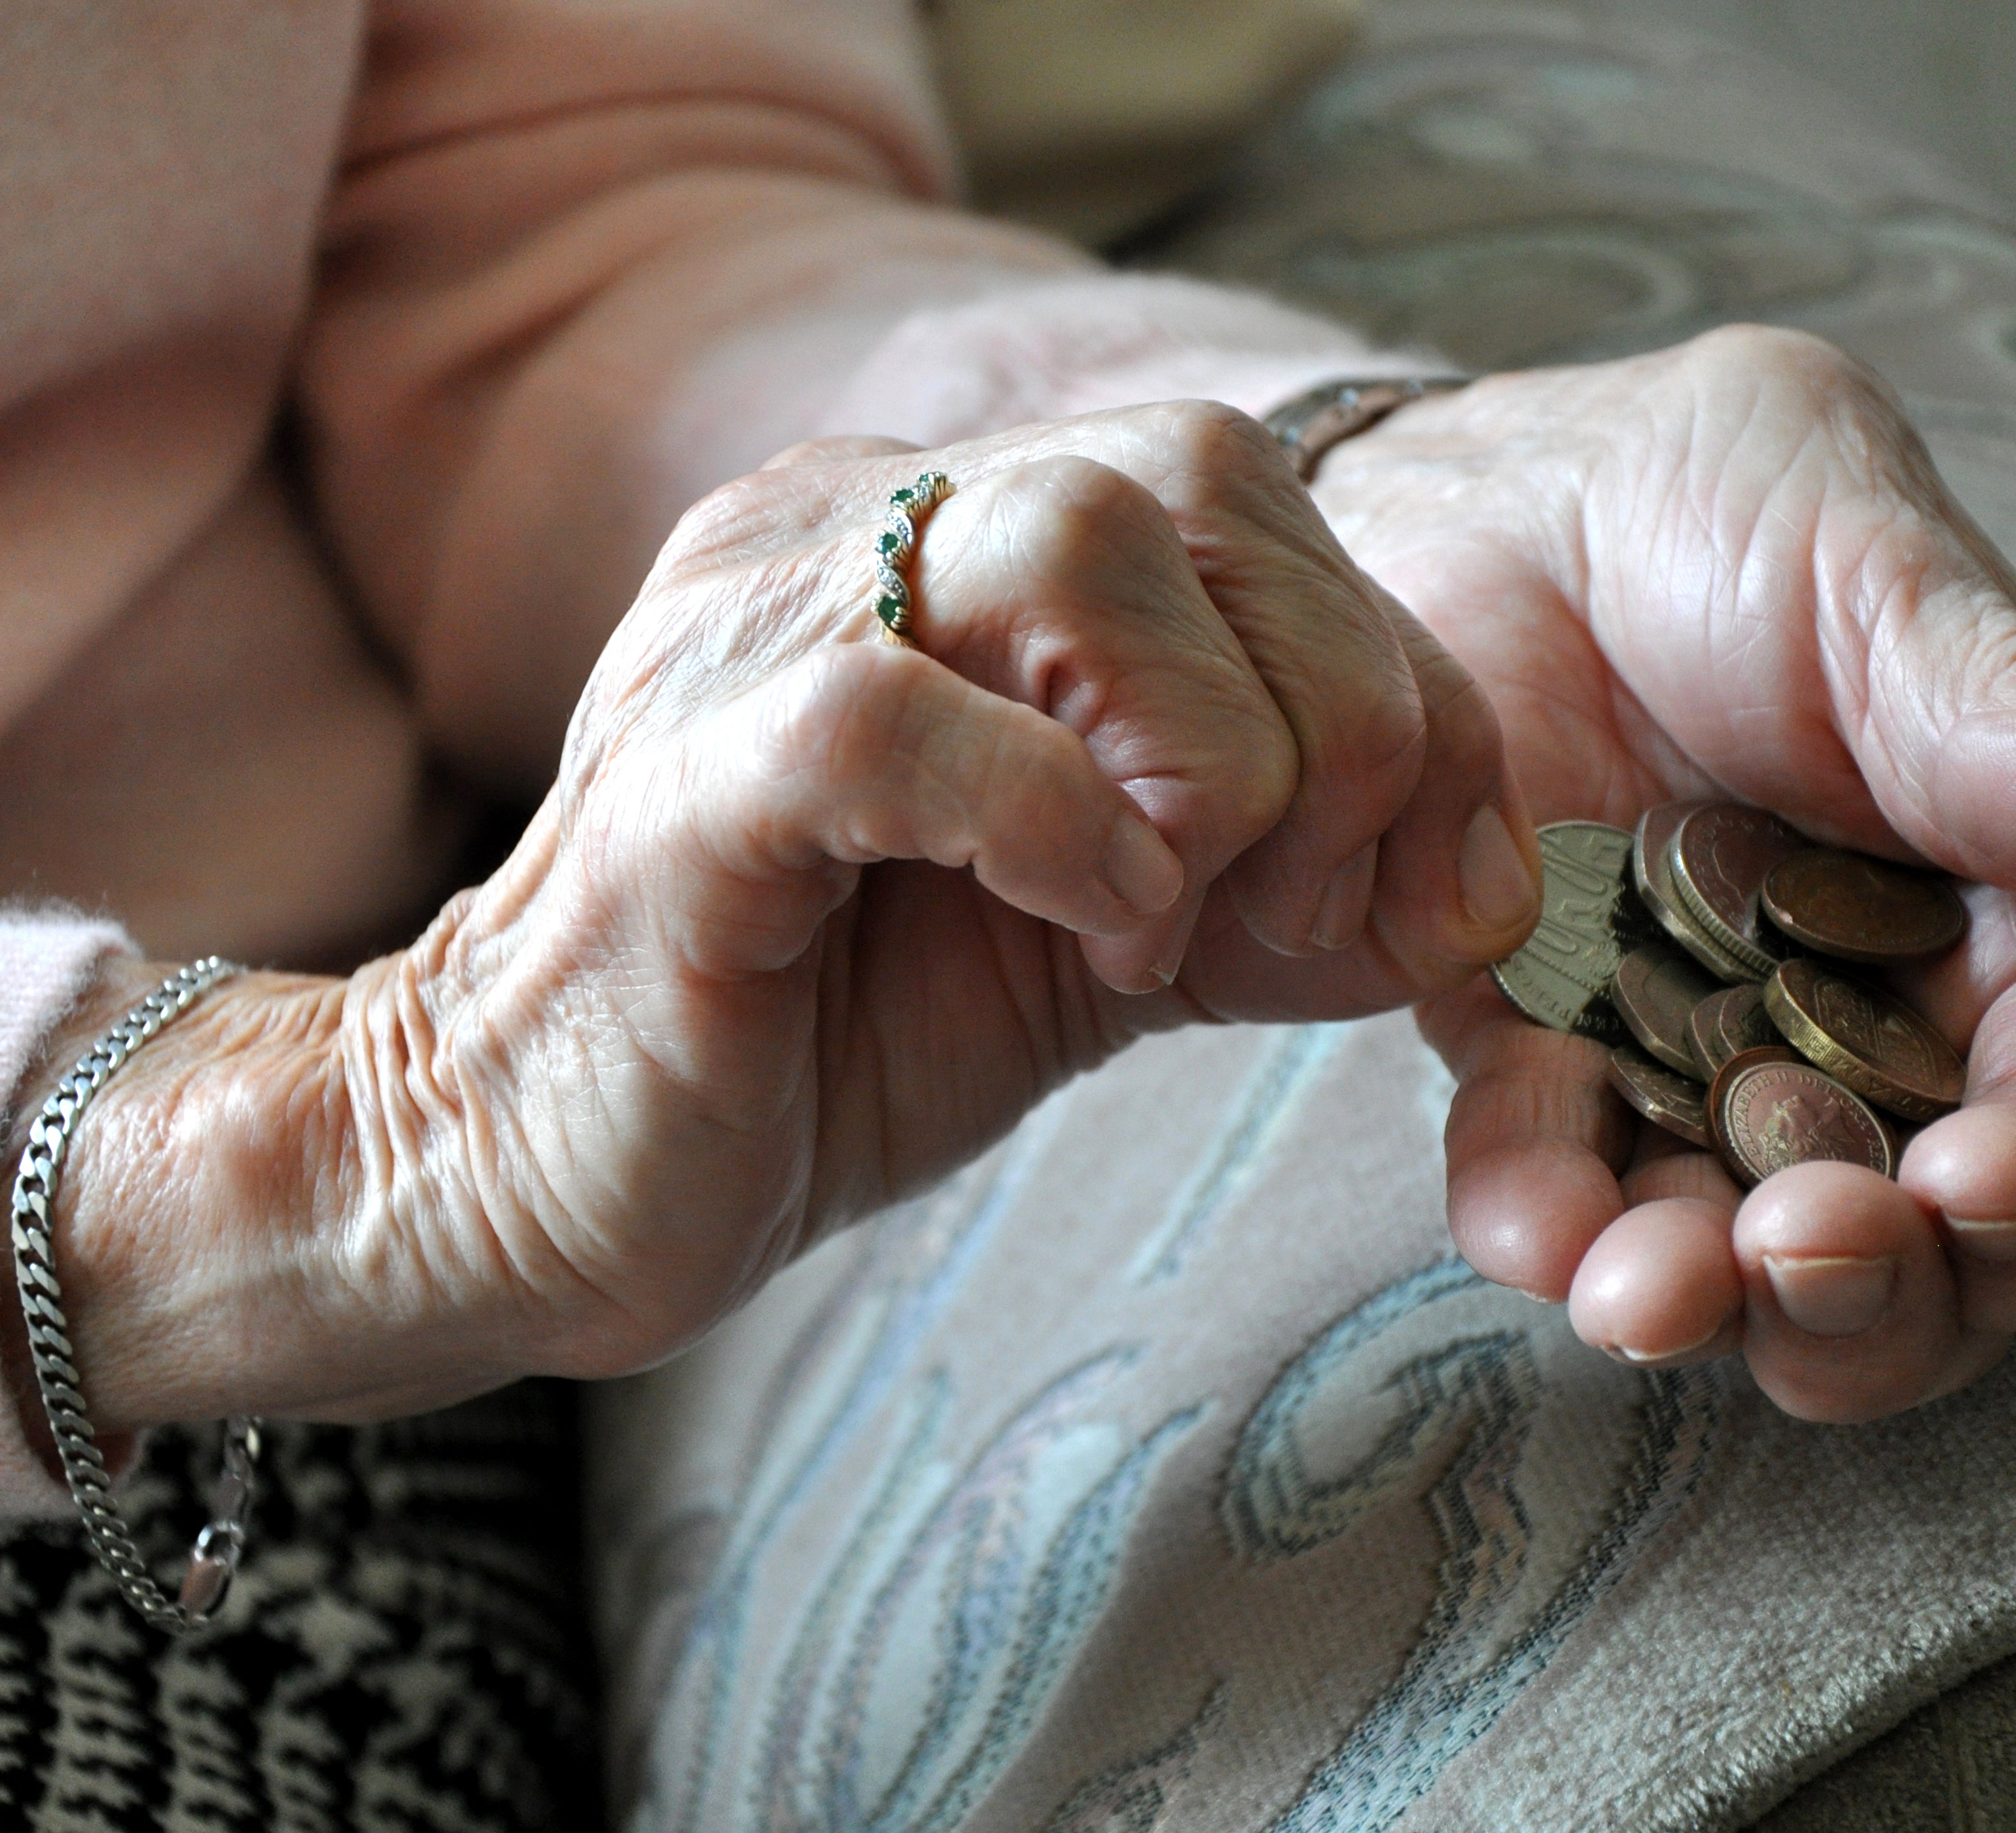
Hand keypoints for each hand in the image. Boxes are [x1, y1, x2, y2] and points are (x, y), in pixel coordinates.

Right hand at [48, 401, 1540, 1427]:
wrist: (539, 1175)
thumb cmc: (828, 1040)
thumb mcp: (1112, 928)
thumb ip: (1276, 868)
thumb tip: (1476, 880)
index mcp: (952, 537)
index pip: (1246, 491)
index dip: (1394, 675)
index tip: (1420, 882)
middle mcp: (852, 526)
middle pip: (1192, 474)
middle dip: (1337, 706)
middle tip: (1310, 902)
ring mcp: (753, 631)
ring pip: (1071, 541)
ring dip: (1211, 751)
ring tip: (1179, 918)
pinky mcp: (689, 780)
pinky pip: (901, 717)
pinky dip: (1062, 827)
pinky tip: (1103, 938)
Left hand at [1307, 327, 2015, 1421]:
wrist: (1505, 496)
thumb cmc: (1735, 516)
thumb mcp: (1887, 592)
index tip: (1985, 1191)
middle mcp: (1888, 1041)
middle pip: (1926, 1250)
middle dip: (1876, 1293)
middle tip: (1804, 1255)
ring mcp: (1708, 1072)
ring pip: (1739, 1263)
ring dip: (1705, 1304)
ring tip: (1648, 1296)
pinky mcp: (1548, 1064)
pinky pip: (1551, 1182)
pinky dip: (1545, 1224)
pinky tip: (1535, 1230)